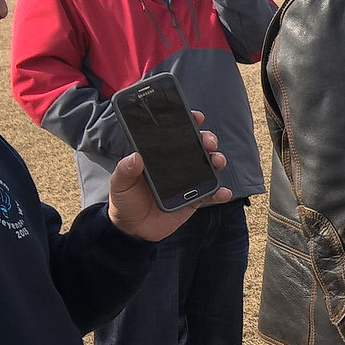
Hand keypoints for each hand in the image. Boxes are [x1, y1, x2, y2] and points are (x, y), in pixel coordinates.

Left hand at [106, 109, 231, 241]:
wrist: (132, 228)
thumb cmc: (125, 201)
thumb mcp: (120, 183)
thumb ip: (125, 170)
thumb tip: (135, 156)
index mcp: (158, 157)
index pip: (175, 136)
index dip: (187, 124)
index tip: (196, 116)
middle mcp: (175, 166)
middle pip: (197, 147)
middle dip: (207, 140)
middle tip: (208, 141)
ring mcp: (187, 182)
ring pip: (207, 167)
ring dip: (216, 161)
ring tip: (217, 161)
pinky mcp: (193, 200)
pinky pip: (210, 195)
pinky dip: (220, 193)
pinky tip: (224, 192)